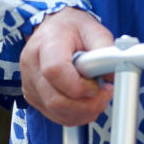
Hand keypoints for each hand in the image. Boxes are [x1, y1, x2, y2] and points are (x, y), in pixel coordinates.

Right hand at [21, 7, 114, 124]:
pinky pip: (54, 115)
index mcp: (46, 43)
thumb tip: (114, 75)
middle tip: (105, 94)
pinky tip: (86, 103)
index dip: (79, 86)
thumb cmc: (72, 28)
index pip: (55, 71)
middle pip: (55, 99)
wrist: (54, 28)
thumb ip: (105, 50)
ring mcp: (29, 83)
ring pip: (55, 111)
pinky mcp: (32, 96)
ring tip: (98, 97)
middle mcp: (31, 64)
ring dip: (83, 112)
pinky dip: (75, 115)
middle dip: (86, 104)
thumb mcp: (94, 29)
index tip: (98, 85)